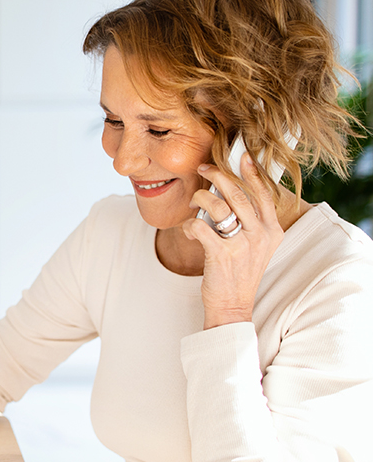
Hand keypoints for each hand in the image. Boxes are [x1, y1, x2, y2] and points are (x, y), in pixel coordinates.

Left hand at [182, 152, 284, 328]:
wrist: (233, 305)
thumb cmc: (240, 272)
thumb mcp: (256, 246)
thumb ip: (251, 221)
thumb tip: (231, 191)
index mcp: (272, 231)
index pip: (264, 194)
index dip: (252, 173)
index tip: (242, 156)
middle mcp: (261, 235)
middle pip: (238, 194)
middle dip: (218, 176)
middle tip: (204, 167)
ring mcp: (242, 245)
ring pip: (218, 206)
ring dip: (200, 198)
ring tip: (194, 203)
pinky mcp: (221, 254)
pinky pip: (200, 225)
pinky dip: (190, 224)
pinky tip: (189, 229)